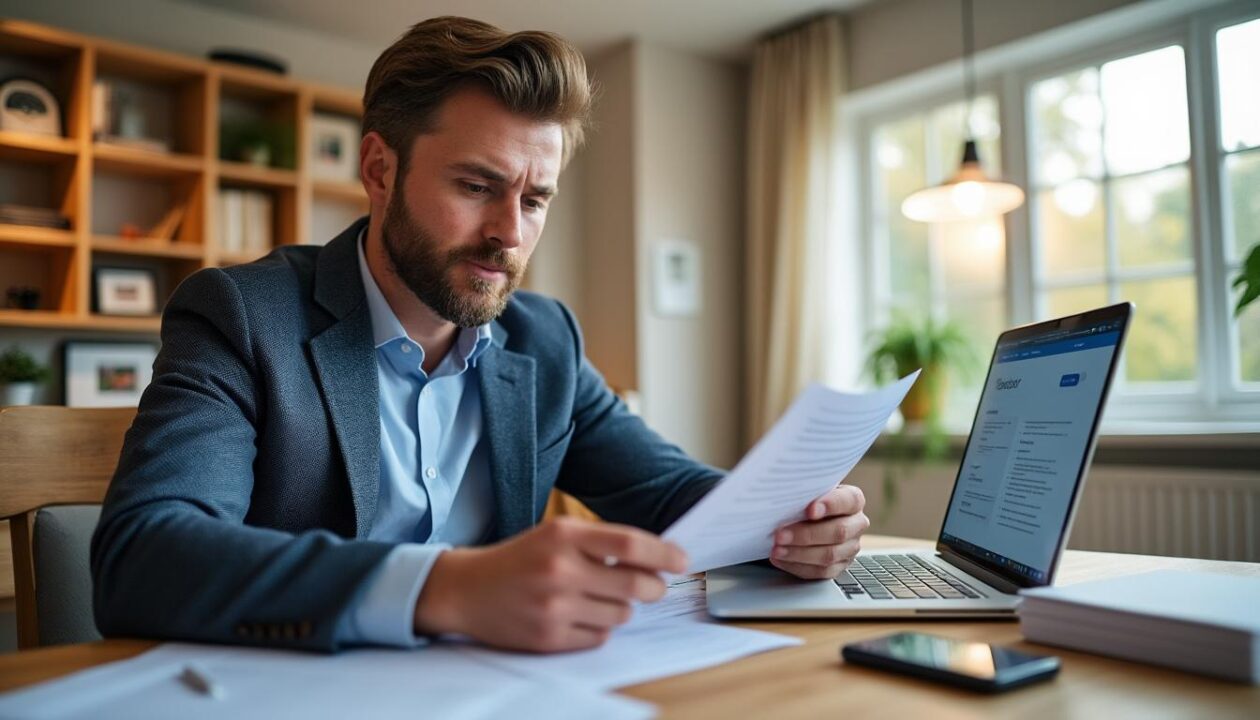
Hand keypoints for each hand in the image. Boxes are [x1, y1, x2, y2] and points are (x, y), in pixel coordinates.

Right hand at [413, 517, 686, 652]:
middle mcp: (560, 569)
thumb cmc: (519, 560)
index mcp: (564, 535)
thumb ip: (600, 544)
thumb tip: (656, 560)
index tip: (681, 561)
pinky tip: (579, 616)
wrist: (466, 590)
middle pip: (635, 585)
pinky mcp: (549, 637)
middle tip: (653, 587)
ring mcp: (554, 606)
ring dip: (621, 609)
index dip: (664, 554)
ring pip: (621, 615)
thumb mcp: (555, 535)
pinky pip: (599, 638)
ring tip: (599, 599)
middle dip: (654, 588)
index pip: (630, 545)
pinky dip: (598, 629)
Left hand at [769, 485, 868, 579]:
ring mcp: (850, 548)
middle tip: (780, 534)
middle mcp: (856, 524)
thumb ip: (802, 490)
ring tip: (776, 550)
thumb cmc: (805, 500)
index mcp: (853, 500)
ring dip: (799, 553)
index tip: (810, 510)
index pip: (848, 501)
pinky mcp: (839, 566)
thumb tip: (781, 491)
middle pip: (838, 532)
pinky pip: (820, 572)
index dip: (830, 505)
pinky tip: (780, 559)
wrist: (804, 518)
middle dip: (806, 535)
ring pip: (829, 555)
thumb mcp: (807, 491)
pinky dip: (797, 566)